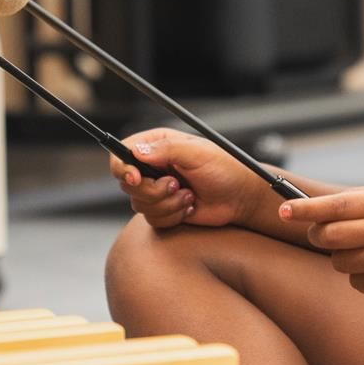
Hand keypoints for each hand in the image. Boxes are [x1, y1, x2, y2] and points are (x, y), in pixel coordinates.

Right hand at [109, 128, 260, 229]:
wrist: (241, 198)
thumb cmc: (225, 170)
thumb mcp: (197, 154)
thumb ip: (166, 150)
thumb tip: (137, 151)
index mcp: (158, 145)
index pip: (122, 153)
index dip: (123, 168)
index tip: (136, 178)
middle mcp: (154, 166)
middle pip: (127, 184)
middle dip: (153, 190)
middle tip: (177, 185)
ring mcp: (157, 189)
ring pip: (139, 204)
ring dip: (168, 204)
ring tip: (190, 195)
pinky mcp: (163, 209)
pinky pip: (153, 219)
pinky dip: (173, 215)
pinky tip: (190, 206)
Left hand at [280, 188, 363, 301]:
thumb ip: (358, 203)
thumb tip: (310, 207)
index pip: (338, 205)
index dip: (307, 208)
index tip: (284, 209)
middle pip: (330, 237)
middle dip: (318, 235)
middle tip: (321, 233)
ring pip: (340, 262)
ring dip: (342, 257)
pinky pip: (357, 283)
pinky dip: (361, 276)